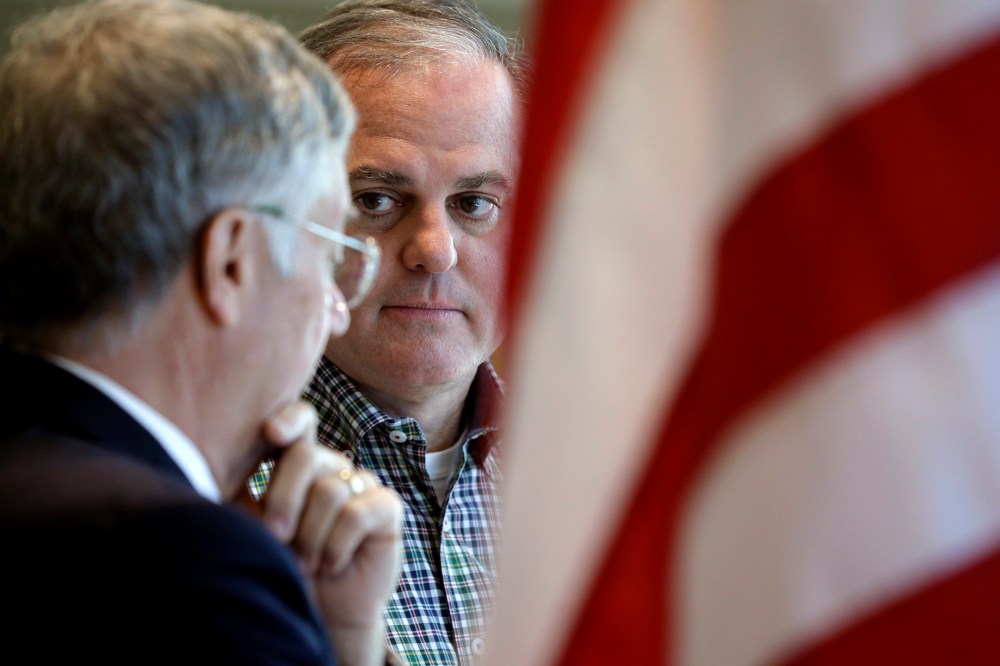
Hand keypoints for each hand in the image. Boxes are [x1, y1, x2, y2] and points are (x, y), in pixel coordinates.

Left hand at [257, 401, 403, 665]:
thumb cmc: (282, 569)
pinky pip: (357, 513)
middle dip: (284, 499)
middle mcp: (331, 468)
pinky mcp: (386, 507)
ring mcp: (361, 484)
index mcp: (297, 465)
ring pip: (329, 491)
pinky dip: (336, 546)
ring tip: (307, 564)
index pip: (301, 422)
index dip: (291, 419)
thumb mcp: (253, 531)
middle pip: (306, 455)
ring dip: (310, 537)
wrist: (319, 613)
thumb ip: (242, 498)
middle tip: (276, 537)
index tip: (271, 433)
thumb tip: (212, 464)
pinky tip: (331, 564)